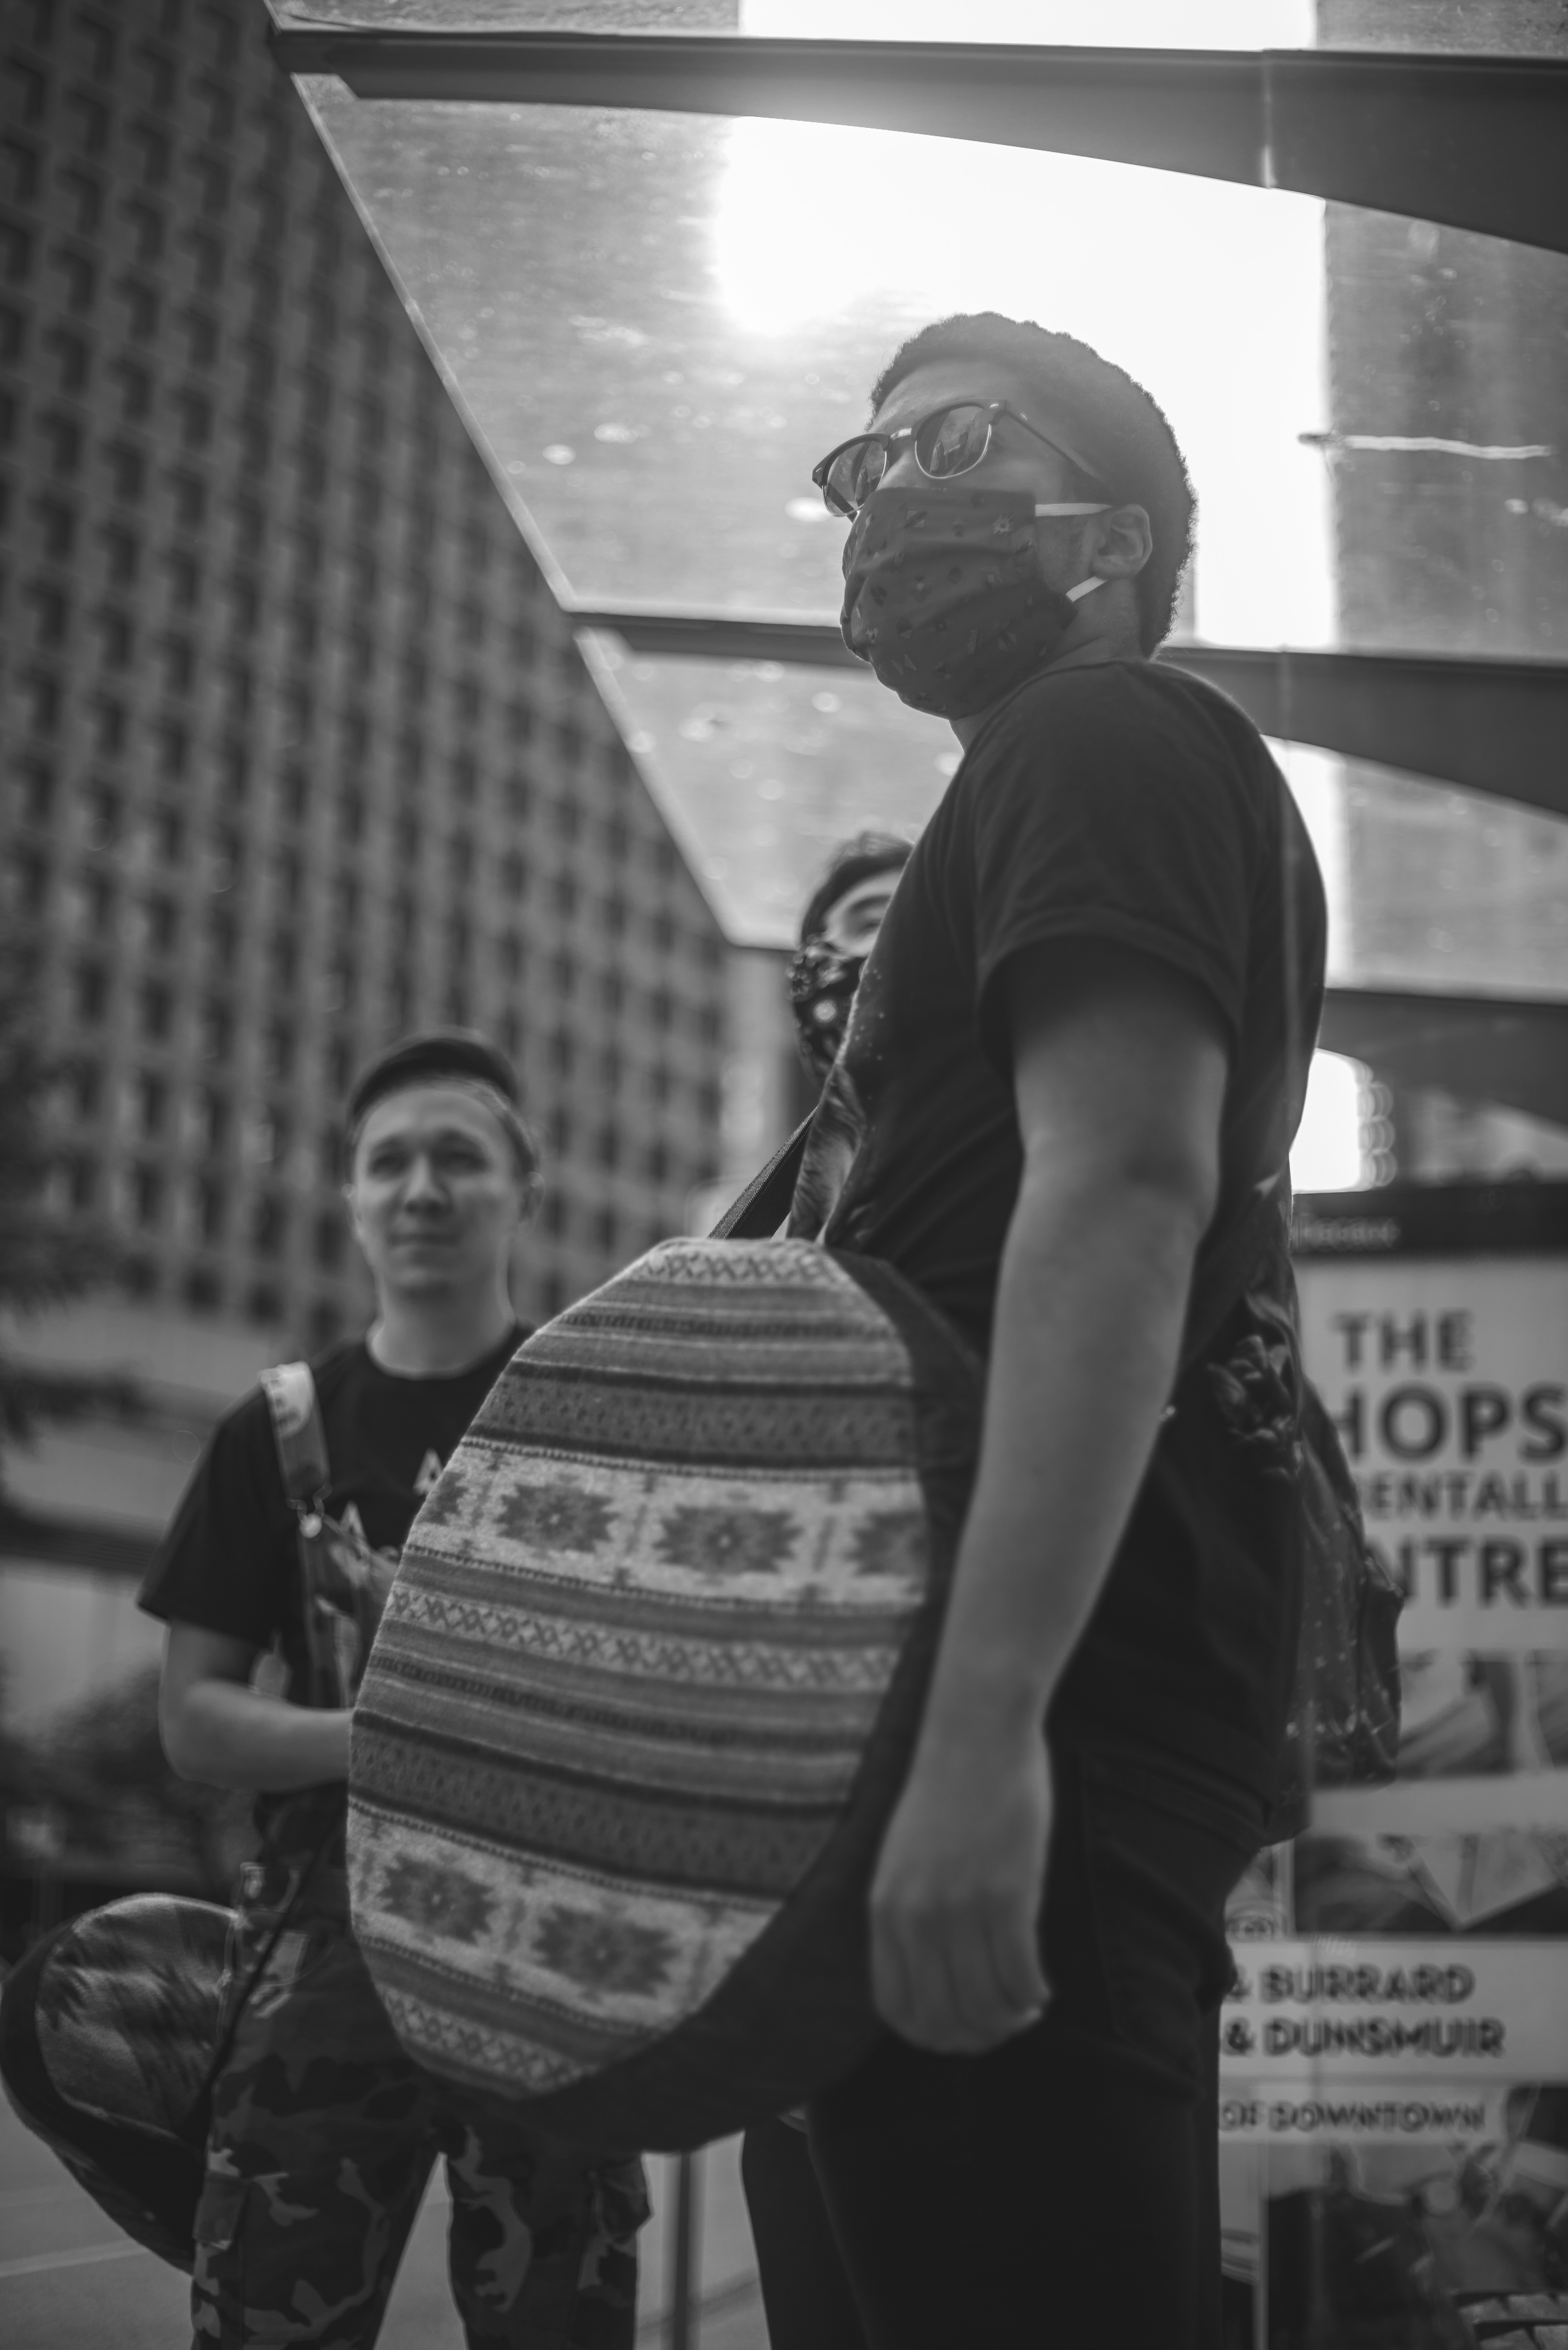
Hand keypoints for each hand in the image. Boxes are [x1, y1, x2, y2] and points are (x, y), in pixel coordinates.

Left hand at [869, 1722, 1052, 2053]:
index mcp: (885, 1910)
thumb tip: (934, 1978)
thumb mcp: (903, 1860)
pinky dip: (1034, 1993)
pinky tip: (1042, 1986)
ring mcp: (961, 1907)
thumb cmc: (945, 1794)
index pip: (897, 2009)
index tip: (961, 2029)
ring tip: (1027, 2004)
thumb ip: (910, 1916)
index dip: (932, 2035)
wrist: (974, 1734)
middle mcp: (917, 1918)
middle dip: (978, 2037)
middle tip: (1004, 2022)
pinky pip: (1021, 1975)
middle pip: (945, 2020)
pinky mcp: (1007, 1894)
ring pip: (987, 2006)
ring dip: (1011, 2018)